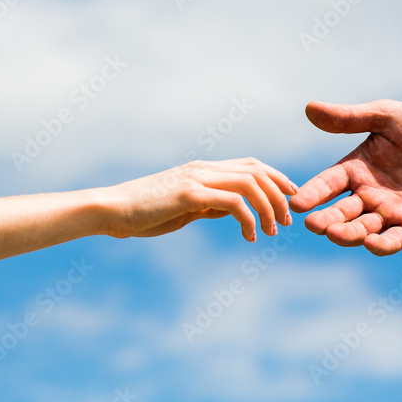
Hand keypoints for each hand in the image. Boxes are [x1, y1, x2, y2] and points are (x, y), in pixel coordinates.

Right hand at [97, 158, 296, 240]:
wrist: (111, 210)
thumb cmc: (143, 213)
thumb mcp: (184, 208)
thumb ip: (208, 205)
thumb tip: (232, 210)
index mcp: (203, 170)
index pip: (251, 165)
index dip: (276, 178)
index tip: (291, 198)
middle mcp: (203, 169)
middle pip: (257, 171)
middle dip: (279, 195)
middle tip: (286, 222)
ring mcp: (196, 178)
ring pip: (250, 184)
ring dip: (268, 208)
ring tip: (272, 232)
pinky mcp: (189, 194)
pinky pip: (233, 202)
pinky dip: (248, 219)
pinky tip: (249, 237)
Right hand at [289, 100, 401, 254]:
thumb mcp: (386, 117)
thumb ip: (350, 118)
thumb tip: (309, 108)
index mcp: (357, 169)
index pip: (328, 183)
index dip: (313, 193)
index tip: (298, 202)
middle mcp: (369, 194)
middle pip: (342, 212)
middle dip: (327, 220)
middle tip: (313, 225)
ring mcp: (390, 213)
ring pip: (363, 228)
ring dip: (348, 233)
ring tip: (336, 233)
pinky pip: (394, 239)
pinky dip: (382, 245)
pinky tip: (371, 244)